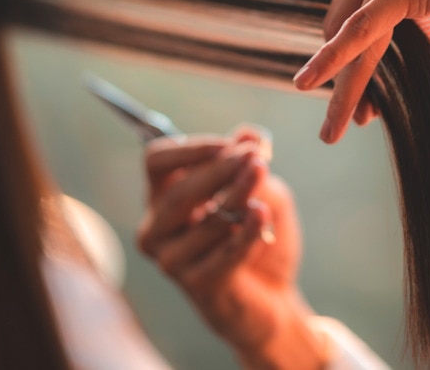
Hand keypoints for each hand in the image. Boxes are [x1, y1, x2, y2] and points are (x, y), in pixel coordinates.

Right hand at [136, 129, 329, 369]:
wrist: (272, 295)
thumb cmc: (257, 234)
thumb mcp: (262, 190)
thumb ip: (252, 164)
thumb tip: (249, 134)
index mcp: (164, 196)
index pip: (157, 162)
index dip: (191, 149)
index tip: (231, 144)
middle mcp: (157, 227)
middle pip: (180, 191)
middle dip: (221, 170)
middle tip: (255, 158)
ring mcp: (171, 259)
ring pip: (206, 221)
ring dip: (239, 197)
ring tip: (262, 180)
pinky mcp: (196, 286)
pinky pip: (223, 254)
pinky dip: (245, 233)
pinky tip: (261, 215)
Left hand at [292, 0, 429, 142]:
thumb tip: (420, 7)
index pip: (352, 5)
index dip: (346, 51)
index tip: (356, 92)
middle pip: (343, 23)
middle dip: (340, 74)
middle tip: (343, 119)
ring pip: (350, 37)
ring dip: (340, 87)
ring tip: (332, 132)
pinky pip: (360, 32)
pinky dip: (334, 60)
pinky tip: (310, 84)